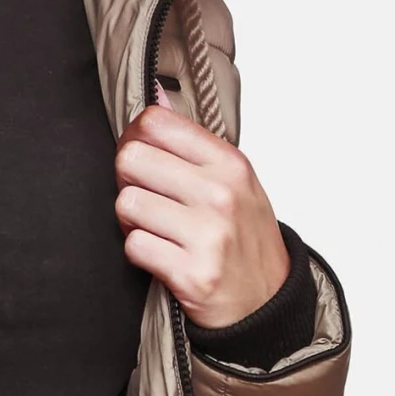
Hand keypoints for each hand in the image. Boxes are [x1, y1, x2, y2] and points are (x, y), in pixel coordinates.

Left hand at [113, 85, 289, 326]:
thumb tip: (154, 92)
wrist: (268, 303)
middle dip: (129, 181)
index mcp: (230, 163)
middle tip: (147, 199)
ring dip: (132, 221)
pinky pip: (134, 247)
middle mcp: (220, 194)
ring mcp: (207, 235)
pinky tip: (162, 256)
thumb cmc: (245, 238)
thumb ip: (190, 140)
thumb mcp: (233, 181)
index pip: (155, 124)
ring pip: (126, 204)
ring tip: (157, 229)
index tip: (144, 158)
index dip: (136, 139)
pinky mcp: (191, 273)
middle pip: (131, 160)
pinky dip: (141, 253)